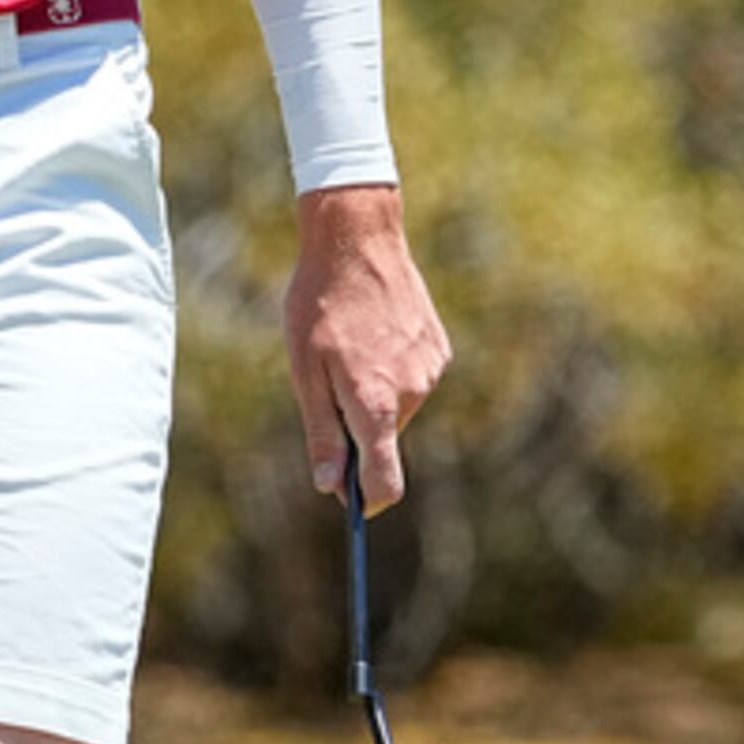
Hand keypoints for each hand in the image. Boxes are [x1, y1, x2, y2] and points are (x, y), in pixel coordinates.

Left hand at [283, 183, 451, 510]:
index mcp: (375, 404)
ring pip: (397, 407)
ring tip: (348, 347)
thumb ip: (322, 432)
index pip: (385, 481)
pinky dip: (390, 369)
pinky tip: (371, 333)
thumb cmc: (320, 303)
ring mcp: (430, 369)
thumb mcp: (304, 370)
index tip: (350, 504)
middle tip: (326, 381)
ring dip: (372, 394)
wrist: (358, 239)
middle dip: (357, 427)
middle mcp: (411, 393)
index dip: (368, 500)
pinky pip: (411, 378)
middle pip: (384, 438)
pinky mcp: (438, 349)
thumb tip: (330, 486)